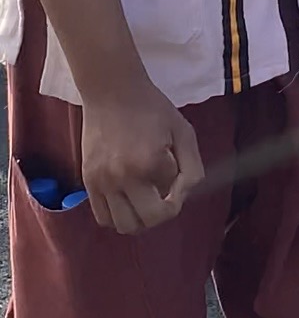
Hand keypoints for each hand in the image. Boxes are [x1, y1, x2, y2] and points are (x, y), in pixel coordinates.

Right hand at [81, 76, 204, 233]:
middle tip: (165, 197)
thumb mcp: (183, 130)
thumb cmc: (151, 108)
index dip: (179, 187)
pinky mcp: (88, 182)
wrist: (112, 91)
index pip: (172, 196)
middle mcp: (123, 177)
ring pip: (124, 225)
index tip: (177, 174)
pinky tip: (127, 201)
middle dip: (163, 213)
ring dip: (140, 220)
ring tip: (146, 201)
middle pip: (149, 220)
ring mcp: (103, 182)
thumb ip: (191, 167)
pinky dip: (118, 217)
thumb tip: (183, 195)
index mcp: (150, 162)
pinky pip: (103, 218)